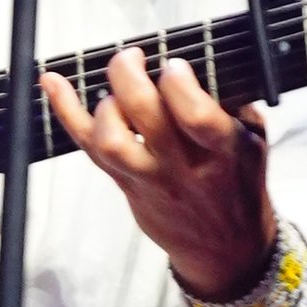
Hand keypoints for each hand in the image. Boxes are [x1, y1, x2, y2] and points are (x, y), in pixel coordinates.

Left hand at [40, 49, 276, 300]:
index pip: (196, 115)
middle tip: (132, 58)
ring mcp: (149, 179)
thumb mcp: (253, 143)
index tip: (173, 64)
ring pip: (110, 140)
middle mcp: (183, 167)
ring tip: (117, 89)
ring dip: (105, 104)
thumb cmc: (238, 184)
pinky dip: (65, 111)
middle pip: (145, 116)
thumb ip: (232, 103)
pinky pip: (88, 147)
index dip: (178, 83)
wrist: (225, 248)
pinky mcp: (123, 184)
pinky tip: (52, 82)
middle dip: (130, 75)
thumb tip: (199, 62)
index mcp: (224, 151)